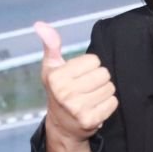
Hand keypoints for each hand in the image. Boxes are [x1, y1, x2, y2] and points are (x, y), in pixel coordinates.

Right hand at [36, 21, 116, 151]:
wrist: (61, 126)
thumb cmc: (58, 91)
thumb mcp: (51, 67)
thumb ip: (51, 45)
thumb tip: (40, 25)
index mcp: (56, 77)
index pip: (94, 60)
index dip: (89, 66)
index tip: (79, 76)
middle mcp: (65, 93)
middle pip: (104, 73)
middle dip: (98, 78)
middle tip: (87, 87)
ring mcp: (77, 108)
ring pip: (110, 88)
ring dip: (104, 91)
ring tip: (91, 97)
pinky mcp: (90, 120)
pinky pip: (113, 103)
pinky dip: (108, 104)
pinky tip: (96, 107)